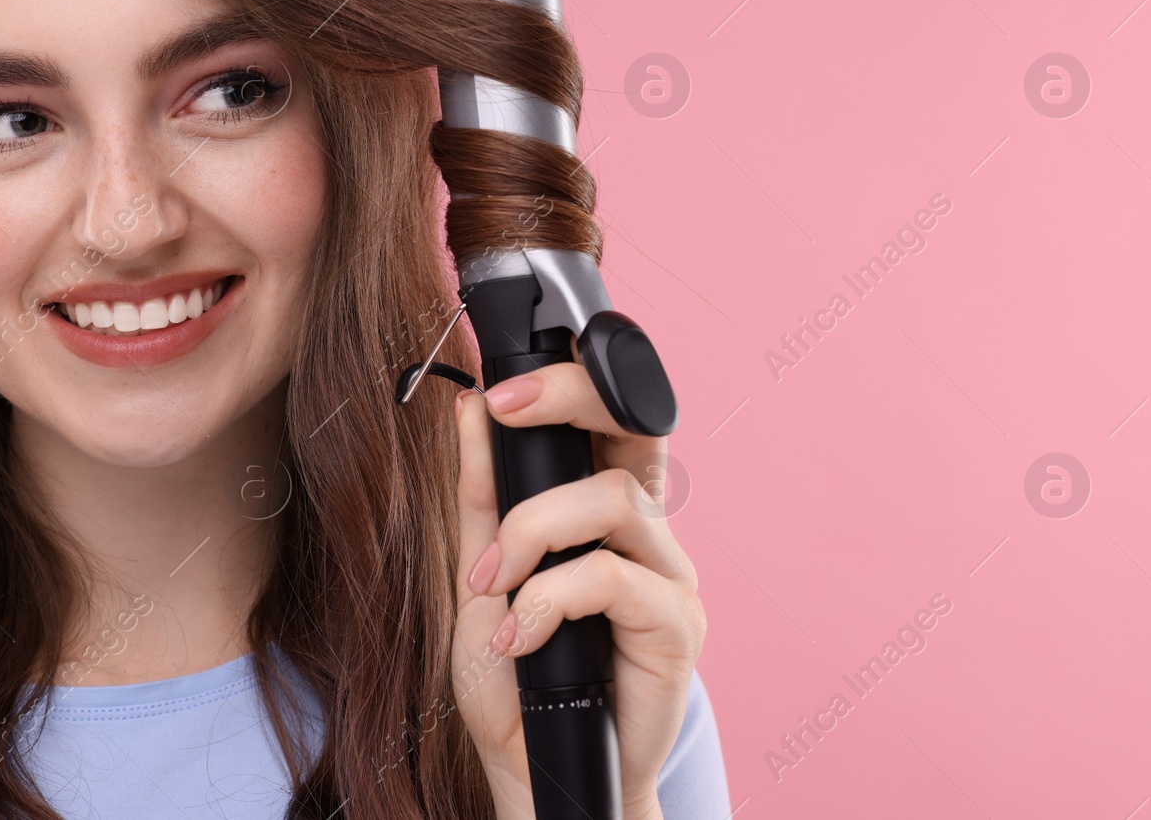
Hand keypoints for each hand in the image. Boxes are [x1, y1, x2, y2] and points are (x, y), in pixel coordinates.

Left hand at [450, 362, 705, 819]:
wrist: (535, 769)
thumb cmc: (515, 677)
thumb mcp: (480, 575)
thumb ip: (481, 497)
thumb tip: (471, 409)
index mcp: (603, 508)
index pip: (611, 417)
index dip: (569, 382)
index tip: (496, 391)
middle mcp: (648, 531)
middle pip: (639, 427)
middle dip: (574, 397)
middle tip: (506, 407)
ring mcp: (670, 575)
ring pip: (614, 498)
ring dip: (533, 528)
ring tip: (492, 583)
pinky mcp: (679, 625)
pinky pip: (614, 577)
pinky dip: (550, 598)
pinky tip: (521, 636)